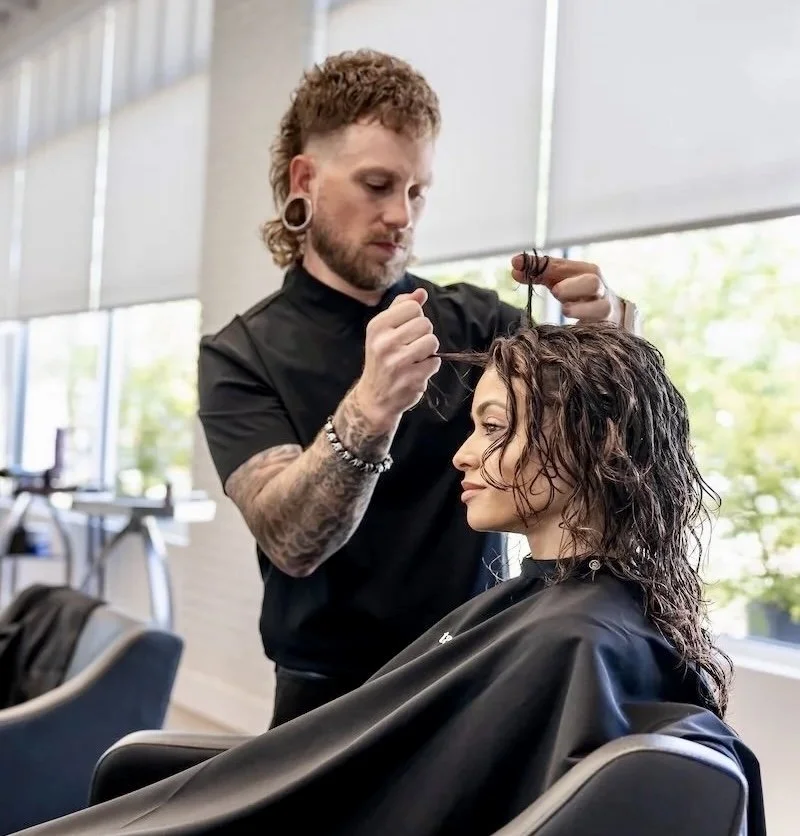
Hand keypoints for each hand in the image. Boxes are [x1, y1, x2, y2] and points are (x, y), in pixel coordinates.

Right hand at [354, 288, 440, 429]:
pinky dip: (429, 367)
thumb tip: (421, 293)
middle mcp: (384, 343)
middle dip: (424, 335)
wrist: (374, 397)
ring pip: (432, 342)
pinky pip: (435, 362)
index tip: (406, 332)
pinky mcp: (410, 379)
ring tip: (414, 359)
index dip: (416, 318)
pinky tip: (415, 372)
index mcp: (377, 326)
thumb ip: (401, 308)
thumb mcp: (384, 331)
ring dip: (428, 351)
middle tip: (411, 347)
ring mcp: (397, 362)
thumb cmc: (382, 358)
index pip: (413, 307)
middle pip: (425, 324)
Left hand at [511, 254, 622, 325]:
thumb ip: (538, 273)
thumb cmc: (578, 292)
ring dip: (580, 310)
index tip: (517, 264)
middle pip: (592, 283)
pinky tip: (574, 331)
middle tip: (555, 292)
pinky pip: (600, 330)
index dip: (540, 265)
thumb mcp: (559, 280)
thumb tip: (514, 267)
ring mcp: (605, 311)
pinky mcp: (607, 329)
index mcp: (588, 271)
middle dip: (571, 287)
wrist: (610, 312)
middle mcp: (600, 289)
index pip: (564, 266)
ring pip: (601, 308)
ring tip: (565, 310)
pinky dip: (586, 329)